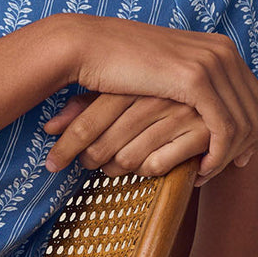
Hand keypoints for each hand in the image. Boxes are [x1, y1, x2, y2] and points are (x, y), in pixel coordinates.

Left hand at [43, 92, 215, 183]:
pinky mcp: (203, 130)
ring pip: (129, 158)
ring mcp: (179, 112)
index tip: (51, 164)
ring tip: (112, 172)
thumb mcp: (117, 92)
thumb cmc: (151, 91)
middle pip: (104, 144)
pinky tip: (148, 171)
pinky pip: (159, 164)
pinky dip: (150, 173)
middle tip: (88, 169)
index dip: (66, 146)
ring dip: (117, 171)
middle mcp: (154, 96)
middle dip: (90, 162)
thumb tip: (47, 128)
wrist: (209, 86)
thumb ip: (83, 107)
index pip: (87, 121)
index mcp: (131, 83)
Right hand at [61, 15, 257, 181]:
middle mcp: (222, 51)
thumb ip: (187, 83)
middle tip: (227, 169)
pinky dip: (216, 154)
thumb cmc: (115, 63)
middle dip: (247, 145)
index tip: (238, 155)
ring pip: (243, 122)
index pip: (254, 95)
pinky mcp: (195, 80)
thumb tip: (200, 106)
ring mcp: (211, 63)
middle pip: (257, 109)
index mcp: (218, 47)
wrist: (87, 46)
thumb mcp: (163, 72)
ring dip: (228, 155)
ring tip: (206, 173)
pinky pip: (223, 127)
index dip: (252, 128)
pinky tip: (200, 169)